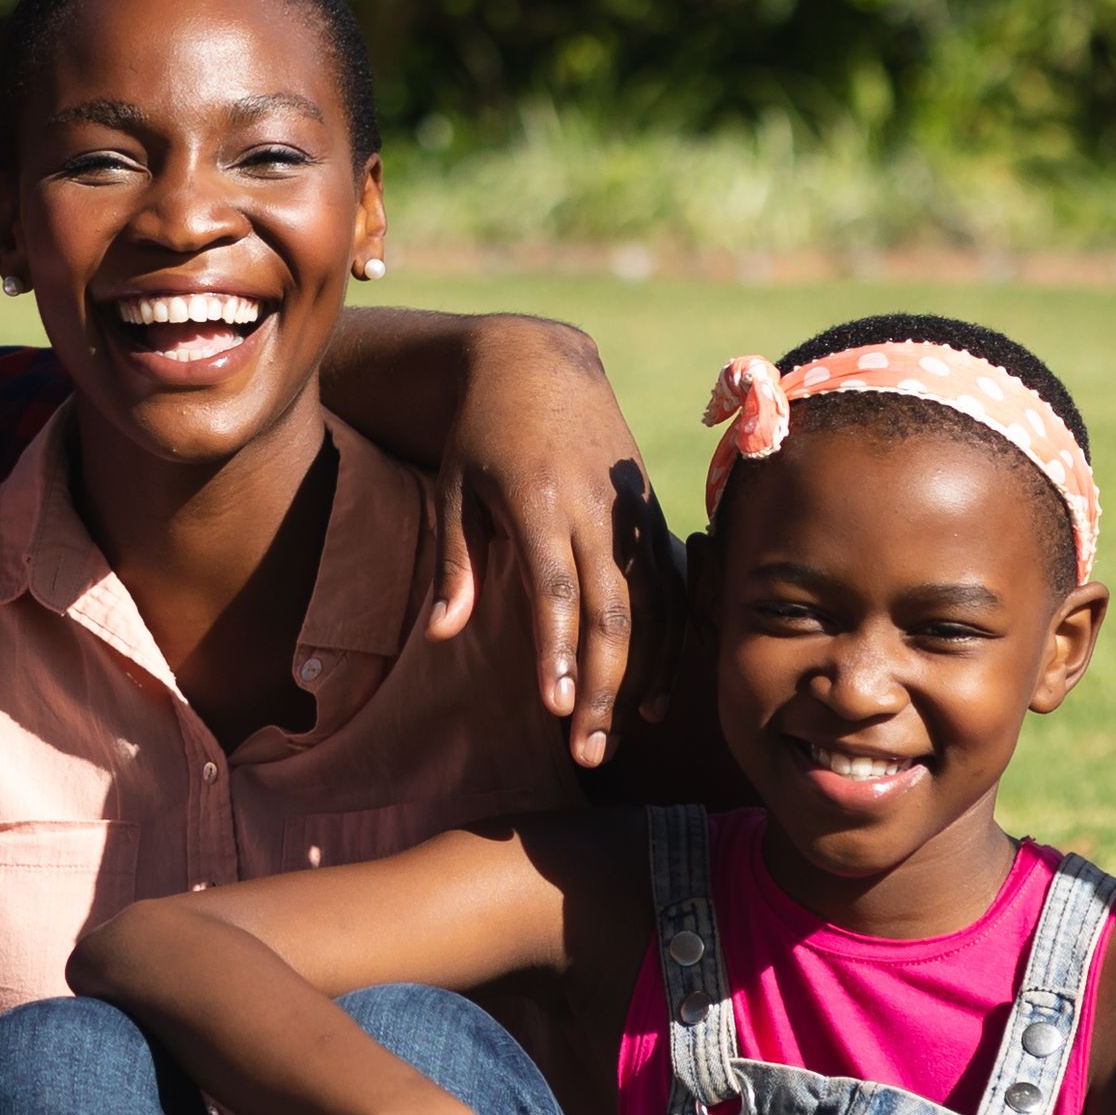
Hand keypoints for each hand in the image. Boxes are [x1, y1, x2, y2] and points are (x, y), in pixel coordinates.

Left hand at [413, 318, 651, 773]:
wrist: (539, 360)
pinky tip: (653, 698)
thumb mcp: (453, 486)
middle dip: (603, 685)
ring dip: (638, 678)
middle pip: (612, 609)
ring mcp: (633, 511)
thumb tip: (443, 635)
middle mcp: (597, 508)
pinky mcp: (651, 515)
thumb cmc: (481, 431)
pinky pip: (672, 590)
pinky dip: (669, 645)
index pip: (557, 588)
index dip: (559, 650)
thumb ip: (453, 562)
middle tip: (587, 754)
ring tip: (615, 740)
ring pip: (652, 607)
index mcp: (541, 499)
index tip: (557, 707)